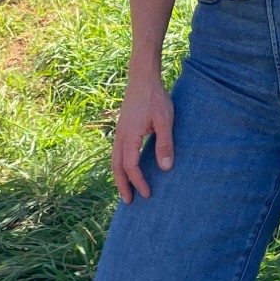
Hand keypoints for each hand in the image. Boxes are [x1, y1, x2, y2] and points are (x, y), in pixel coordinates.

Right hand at [112, 63, 174, 200]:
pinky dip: (119, 165)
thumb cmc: (155, 98)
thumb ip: (165, 144)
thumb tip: (165, 168)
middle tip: (129, 202)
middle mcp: (120, 136)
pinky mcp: (121, 128)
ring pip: (114, 160)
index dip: (139, 182)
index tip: (148, 194)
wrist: (142, 79)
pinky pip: (116, 152)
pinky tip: (126, 168)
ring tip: (125, 190)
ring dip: (119, 177)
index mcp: (129, 136)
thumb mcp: (164, 121)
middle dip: (122, 186)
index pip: (131, 167)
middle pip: (116, 167)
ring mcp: (119, 132)